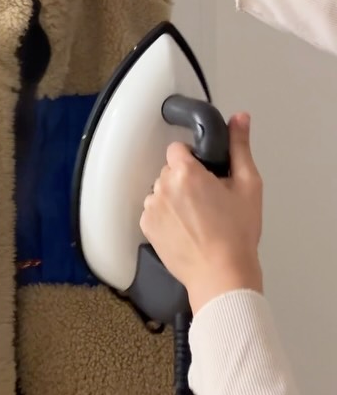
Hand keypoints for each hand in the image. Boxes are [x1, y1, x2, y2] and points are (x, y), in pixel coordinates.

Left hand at [139, 113, 263, 313]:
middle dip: (186, 180)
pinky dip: (167, 217)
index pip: (178, 148)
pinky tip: (186, 230)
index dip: (194, 159)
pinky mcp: (146, 227)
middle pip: (170, 170)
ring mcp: (151, 208)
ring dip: (175, 198)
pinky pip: (154, 211)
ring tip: (199, 219)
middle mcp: (163, 187)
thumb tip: (239, 119)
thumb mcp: (248, 185)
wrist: (221, 275)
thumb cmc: (236, 235)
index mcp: (186, 173)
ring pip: (161, 191)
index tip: (206, 174)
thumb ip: (239, 147)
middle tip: (209, 200)